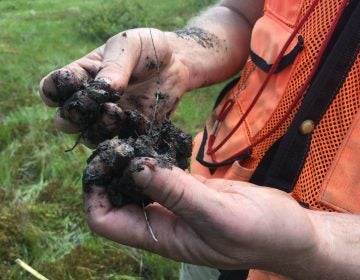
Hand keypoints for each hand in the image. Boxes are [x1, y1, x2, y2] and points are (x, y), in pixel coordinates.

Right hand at [39, 28, 189, 146]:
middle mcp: (91, 101)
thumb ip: (114, 66)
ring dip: (98, 129)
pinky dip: (122, 143)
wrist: (177, 63)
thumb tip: (104, 90)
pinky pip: (119, 146)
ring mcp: (110, 118)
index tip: (74, 86)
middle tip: (97, 105)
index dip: (54, 92)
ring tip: (118, 113)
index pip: (53, 88)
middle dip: (74, 117)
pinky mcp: (131, 131)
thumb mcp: (129, 46)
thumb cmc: (147, 48)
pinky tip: (135, 129)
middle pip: (66, 120)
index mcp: (82, 75)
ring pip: (89, 137)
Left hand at [84, 158, 317, 273]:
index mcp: (163, 236)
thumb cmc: (263, 232)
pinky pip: (163, 171)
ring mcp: (177, 203)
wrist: (292, 232)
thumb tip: (134, 168)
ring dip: (130, 160)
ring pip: (138, 182)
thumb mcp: (220, 214)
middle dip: (109, 171)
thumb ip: (179, 193)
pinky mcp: (191, 188)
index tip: (101, 160)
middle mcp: (163, 221)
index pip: (106, 221)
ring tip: (129, 132)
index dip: (94, 193)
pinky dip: (155, 156)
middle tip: (114, 138)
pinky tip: (156, 137)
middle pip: (116, 198)